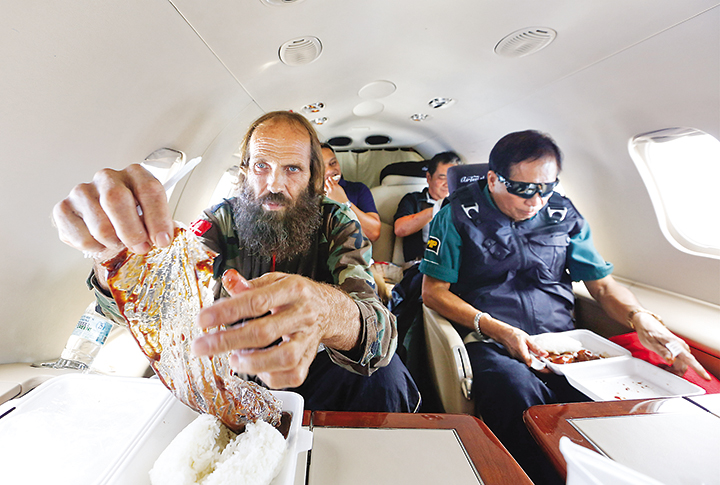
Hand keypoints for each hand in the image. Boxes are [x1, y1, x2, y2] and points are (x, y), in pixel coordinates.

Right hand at [52, 164, 172, 257]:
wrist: (109, 222)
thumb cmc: (134, 217)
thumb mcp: (152, 217)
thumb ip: (159, 225)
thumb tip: (163, 238)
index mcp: (134, 174)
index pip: (148, 189)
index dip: (158, 218)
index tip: (163, 240)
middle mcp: (107, 178)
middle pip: (116, 199)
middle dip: (132, 231)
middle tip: (141, 247)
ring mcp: (82, 191)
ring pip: (99, 225)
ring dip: (114, 242)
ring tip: (119, 243)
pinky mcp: (63, 209)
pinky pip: (81, 237)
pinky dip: (95, 247)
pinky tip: (101, 243)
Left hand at [191, 269, 335, 388]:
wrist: (329, 309)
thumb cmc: (295, 295)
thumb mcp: (276, 281)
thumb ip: (250, 285)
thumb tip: (227, 279)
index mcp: (293, 290)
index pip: (256, 301)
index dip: (227, 312)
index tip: (202, 320)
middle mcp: (302, 314)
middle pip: (264, 332)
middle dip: (227, 341)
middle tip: (201, 347)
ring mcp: (308, 339)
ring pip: (283, 359)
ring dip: (252, 363)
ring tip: (233, 360)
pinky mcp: (309, 359)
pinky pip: (293, 376)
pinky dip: (271, 378)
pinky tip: (257, 369)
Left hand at [324, 177, 348, 203]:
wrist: (342, 200)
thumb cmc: (342, 194)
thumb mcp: (340, 187)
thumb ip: (335, 184)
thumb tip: (332, 182)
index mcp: (336, 185)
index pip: (331, 179)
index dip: (330, 178)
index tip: (329, 177)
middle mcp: (332, 188)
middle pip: (327, 182)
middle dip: (327, 180)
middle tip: (327, 180)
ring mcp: (329, 192)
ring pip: (325, 187)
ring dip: (325, 185)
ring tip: (326, 185)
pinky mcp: (328, 195)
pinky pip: (326, 192)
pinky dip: (326, 191)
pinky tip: (328, 191)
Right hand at [497, 324, 550, 372]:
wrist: (503, 334)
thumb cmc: (514, 334)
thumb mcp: (527, 339)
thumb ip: (536, 347)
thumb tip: (545, 354)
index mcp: (522, 353)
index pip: (533, 365)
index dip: (541, 368)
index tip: (548, 368)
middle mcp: (519, 358)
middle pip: (531, 366)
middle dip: (540, 366)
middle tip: (548, 363)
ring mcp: (517, 359)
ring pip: (528, 364)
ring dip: (536, 363)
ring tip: (543, 359)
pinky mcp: (516, 358)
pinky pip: (525, 361)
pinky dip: (530, 359)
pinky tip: (534, 356)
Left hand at [634, 313, 710, 379]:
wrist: (647, 324)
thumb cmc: (648, 332)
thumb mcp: (651, 343)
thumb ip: (662, 352)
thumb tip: (671, 360)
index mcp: (675, 344)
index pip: (689, 359)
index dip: (698, 369)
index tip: (706, 377)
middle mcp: (681, 346)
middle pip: (684, 365)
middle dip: (674, 371)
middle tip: (662, 368)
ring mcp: (681, 348)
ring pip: (682, 365)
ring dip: (673, 369)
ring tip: (661, 365)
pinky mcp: (679, 349)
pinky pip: (680, 362)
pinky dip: (673, 366)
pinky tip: (665, 364)